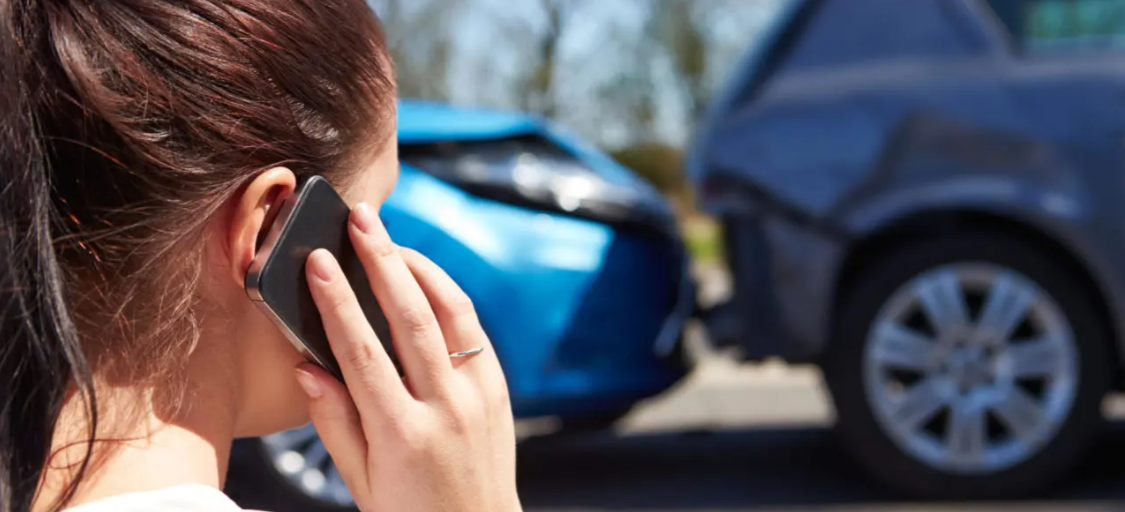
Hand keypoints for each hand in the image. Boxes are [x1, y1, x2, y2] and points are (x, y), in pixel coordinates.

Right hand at [292, 201, 519, 511]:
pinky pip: (472, 330)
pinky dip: (447, 295)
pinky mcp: (499, 390)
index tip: (318, 262)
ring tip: (389, 236)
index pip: (363, 353)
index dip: (337, 302)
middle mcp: (446, 409)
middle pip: (412, 317)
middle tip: (361, 219)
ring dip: (419, 266)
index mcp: (402, 436)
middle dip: (382, 261)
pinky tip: (422, 276)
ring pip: (451, 313)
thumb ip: (334, 423)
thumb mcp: (361, 483)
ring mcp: (480, 397)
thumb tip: (307, 367)